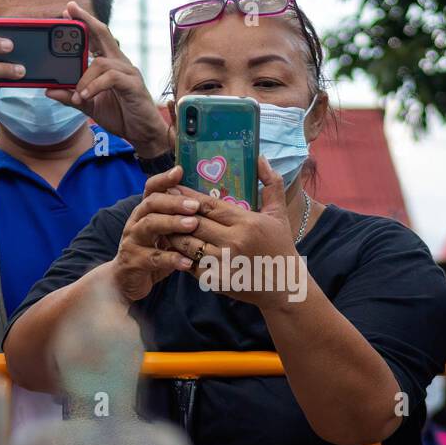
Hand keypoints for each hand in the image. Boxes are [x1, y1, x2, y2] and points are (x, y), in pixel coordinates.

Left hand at [47, 1, 170, 157]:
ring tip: (77, 94)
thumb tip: (49, 91)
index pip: (97, 38)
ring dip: (84, 78)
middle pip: (104, 35)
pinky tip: (85, 96)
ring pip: (101, 62)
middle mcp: (121, 64)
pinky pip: (111, 77)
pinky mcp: (133, 85)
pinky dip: (95, 86)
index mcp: (111, 65)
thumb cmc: (121, 116)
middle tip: (69, 10)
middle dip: (86, 21)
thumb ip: (72, 97)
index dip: (85, 23)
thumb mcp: (90, 107)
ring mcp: (129, 73)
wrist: (143, 134)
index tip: (69, 11)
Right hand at [108, 166, 199, 301]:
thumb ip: (177, 219)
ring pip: (149, 226)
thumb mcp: (164, 234)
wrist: (125, 280)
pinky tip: (187, 262)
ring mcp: (132, 241)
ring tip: (192, 225)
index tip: (180, 171)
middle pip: (151, 204)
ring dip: (171, 224)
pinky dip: (171, 259)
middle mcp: (136, 222)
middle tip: (195, 205)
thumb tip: (206, 202)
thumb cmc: (152, 253)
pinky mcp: (133, 262)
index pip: (151, 189)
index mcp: (144, 212)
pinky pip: (153, 258)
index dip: (164, 179)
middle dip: (173, 202)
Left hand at [164, 156, 298, 307]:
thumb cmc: (280, 246)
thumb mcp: (279, 213)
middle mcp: (234, 242)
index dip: (188, 196)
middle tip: (161, 202)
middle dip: (175, 212)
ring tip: (162, 223)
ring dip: (173, 233)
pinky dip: (180, 255)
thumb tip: (260, 158)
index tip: (173, 187)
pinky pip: (190, 264)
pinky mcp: (217, 280)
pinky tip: (173, 246)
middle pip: (194, 223)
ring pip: (187, 244)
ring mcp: (224, 263)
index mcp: (247, 223)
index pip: (209, 205)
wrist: (284, 286)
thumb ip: (271, 184)